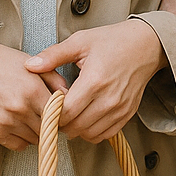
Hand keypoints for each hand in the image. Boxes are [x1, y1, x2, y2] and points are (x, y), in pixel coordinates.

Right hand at [0, 39, 67, 150]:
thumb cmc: (1, 63)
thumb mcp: (31, 64)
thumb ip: (54, 80)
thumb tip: (69, 95)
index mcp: (32, 91)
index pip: (59, 115)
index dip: (61, 113)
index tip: (59, 111)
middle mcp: (19, 109)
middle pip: (47, 129)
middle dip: (48, 123)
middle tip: (43, 113)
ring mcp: (4, 123)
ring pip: (33, 140)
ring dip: (35, 131)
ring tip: (29, 116)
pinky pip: (16, 146)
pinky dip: (21, 138)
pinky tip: (17, 124)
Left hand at [25, 19, 166, 143]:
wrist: (146, 44)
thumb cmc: (112, 40)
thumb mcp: (81, 41)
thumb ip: (54, 55)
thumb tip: (29, 65)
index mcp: (94, 80)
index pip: (66, 113)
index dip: (52, 112)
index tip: (49, 103)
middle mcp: (109, 99)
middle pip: (75, 127)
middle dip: (62, 122)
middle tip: (58, 109)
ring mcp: (120, 108)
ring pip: (88, 134)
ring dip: (76, 128)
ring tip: (72, 112)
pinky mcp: (127, 114)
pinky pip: (104, 135)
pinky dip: (91, 131)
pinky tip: (87, 116)